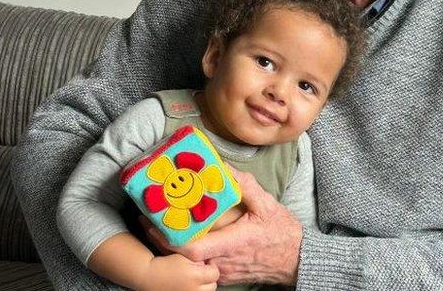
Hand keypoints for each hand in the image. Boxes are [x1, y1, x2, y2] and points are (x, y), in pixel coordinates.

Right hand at [140, 253, 217, 290]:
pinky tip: (188, 286)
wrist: (149, 276)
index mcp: (195, 276)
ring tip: (193, 280)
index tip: (205, 265)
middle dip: (208, 279)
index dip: (211, 268)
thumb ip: (199, 259)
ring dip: (203, 287)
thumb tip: (209, 262)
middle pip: (212, 286)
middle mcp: (194, 289)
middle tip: (199, 273)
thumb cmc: (166, 263)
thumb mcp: (184, 256)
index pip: (215, 273)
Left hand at [143, 166, 302, 285]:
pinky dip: (185, 255)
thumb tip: (224, 167)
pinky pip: (198, 268)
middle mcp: (223, 262)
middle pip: (182, 258)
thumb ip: (246, 185)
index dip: (168, 239)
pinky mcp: (223, 276)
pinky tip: (178, 237)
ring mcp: (222, 271)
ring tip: (157, 225)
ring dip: (171, 247)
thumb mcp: (267, 204)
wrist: (297, 260)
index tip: (153, 222)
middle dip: (161, 240)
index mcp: (233, 243)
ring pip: (188, 264)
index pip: (193, 249)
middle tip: (146, 219)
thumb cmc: (282, 233)